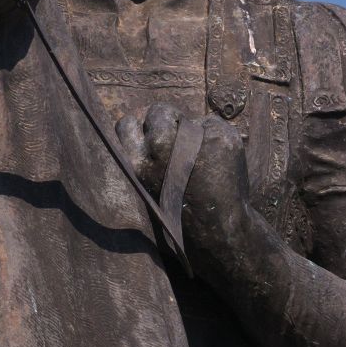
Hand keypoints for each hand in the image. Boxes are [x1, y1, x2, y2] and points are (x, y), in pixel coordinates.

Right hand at [116, 104, 251, 248]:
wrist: (218, 233)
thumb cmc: (179, 215)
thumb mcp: (146, 190)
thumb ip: (141, 160)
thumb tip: (139, 125)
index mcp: (138, 162)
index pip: (126, 125)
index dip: (138, 129)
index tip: (149, 138)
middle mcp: (161, 145)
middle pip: (157, 112)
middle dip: (166, 123)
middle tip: (178, 145)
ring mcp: (192, 139)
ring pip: (186, 117)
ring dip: (191, 131)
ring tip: (199, 158)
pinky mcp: (219, 138)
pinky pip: (212, 124)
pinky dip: (215, 139)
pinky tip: (217, 161)